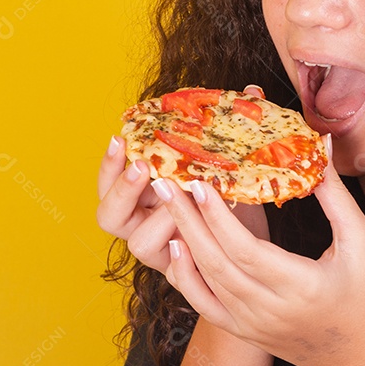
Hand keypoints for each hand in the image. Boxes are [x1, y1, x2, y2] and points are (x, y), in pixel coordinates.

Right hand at [96, 84, 269, 272]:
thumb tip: (254, 89)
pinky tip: (193, 237)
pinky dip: (180, 254)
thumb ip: (232, 129)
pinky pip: (171, 272)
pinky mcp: (182, 276)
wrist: (257, 249)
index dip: (109, 163)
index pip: (109, 181)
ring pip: (137, 244)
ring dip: (159, 219)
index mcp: (142, 197)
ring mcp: (160, 253)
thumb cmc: (233, 200)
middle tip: (144, 167)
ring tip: (184, 199)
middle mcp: (142, 225)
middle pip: (108, 216)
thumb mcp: (230, 163)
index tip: (120, 139)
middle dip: (122, 189)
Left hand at [158, 137, 364, 365]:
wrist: (353, 357)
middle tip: (166, 182)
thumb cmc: (364, 294)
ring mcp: (250, 323)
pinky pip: (203, 304)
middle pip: (217, 261)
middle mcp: (269, 309)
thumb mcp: (361, 241)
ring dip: (184, 238)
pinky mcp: (241, 330)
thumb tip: (321, 145)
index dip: (219, 217)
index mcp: (300, 286)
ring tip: (167, 202)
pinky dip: (184, 278)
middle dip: (187, 219)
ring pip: (206, 280)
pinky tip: (175, 248)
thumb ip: (336, 195)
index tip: (200, 183)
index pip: (247, 250)